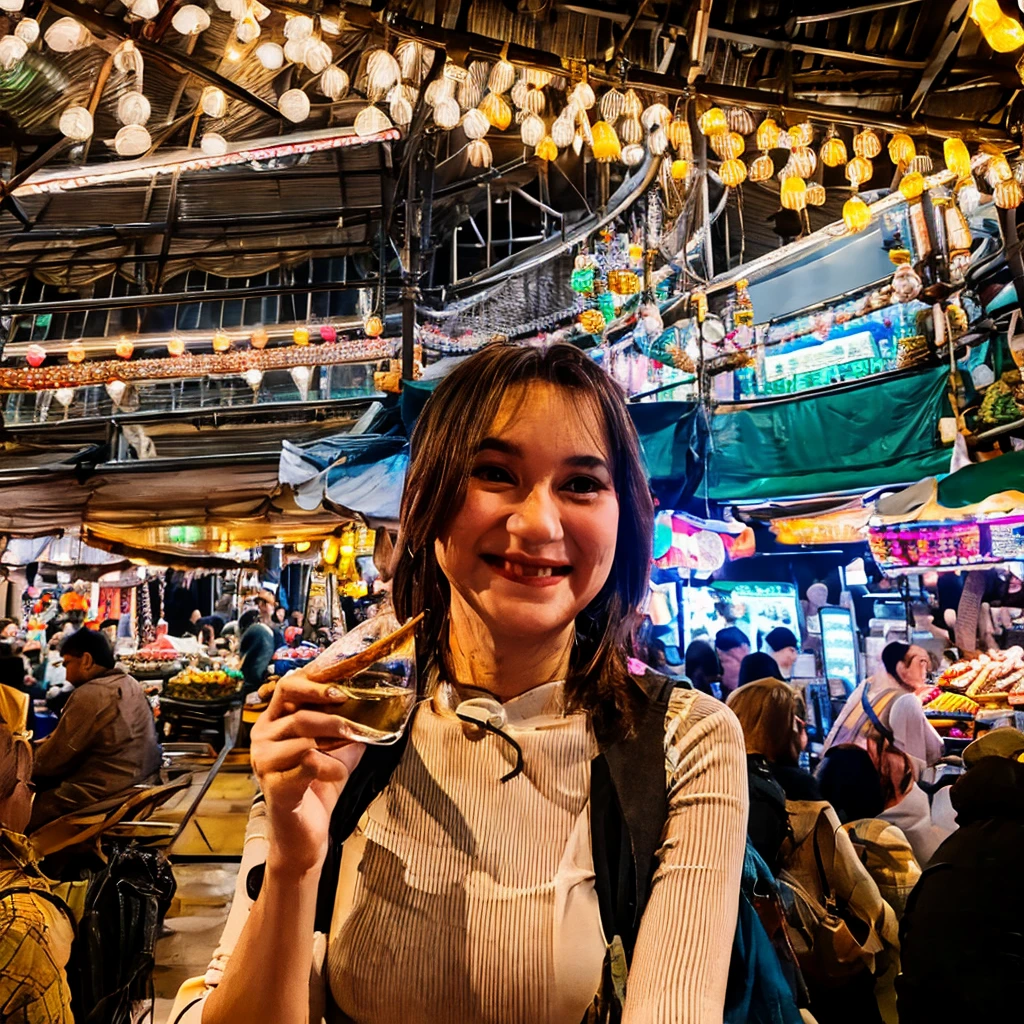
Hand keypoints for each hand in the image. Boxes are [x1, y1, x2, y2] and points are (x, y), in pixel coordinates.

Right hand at [249, 672, 364, 876]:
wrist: (305, 832)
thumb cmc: (318, 784)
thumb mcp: (336, 747)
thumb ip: (346, 723)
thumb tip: (373, 701)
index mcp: (274, 720)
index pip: (288, 686)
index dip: (315, 681)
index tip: (342, 685)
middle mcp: (262, 736)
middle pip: (296, 710)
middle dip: (330, 713)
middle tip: (353, 721)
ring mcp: (264, 761)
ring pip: (302, 737)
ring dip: (333, 741)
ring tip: (348, 747)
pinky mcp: (273, 785)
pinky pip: (306, 765)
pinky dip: (330, 768)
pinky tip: (338, 774)